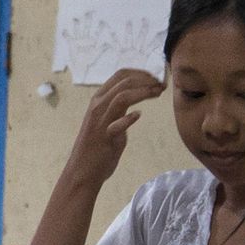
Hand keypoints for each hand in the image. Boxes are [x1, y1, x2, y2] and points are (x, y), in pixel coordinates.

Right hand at [62, 69, 163, 188]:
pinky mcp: (104, 137)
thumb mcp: (108, 122)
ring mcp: (99, 121)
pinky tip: (139, 115)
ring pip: (122, 97)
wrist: (83, 172)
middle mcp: (97, 106)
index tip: (157, 78)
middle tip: (162, 85)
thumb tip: (136, 108)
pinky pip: (116, 125)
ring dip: (143, 92)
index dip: (141, 73)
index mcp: (98, 99)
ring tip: (158, 94)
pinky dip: (128, 118)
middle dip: (147, 80)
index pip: (121, 75)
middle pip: (124, 82)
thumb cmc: (97, 148)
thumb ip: (118, 111)